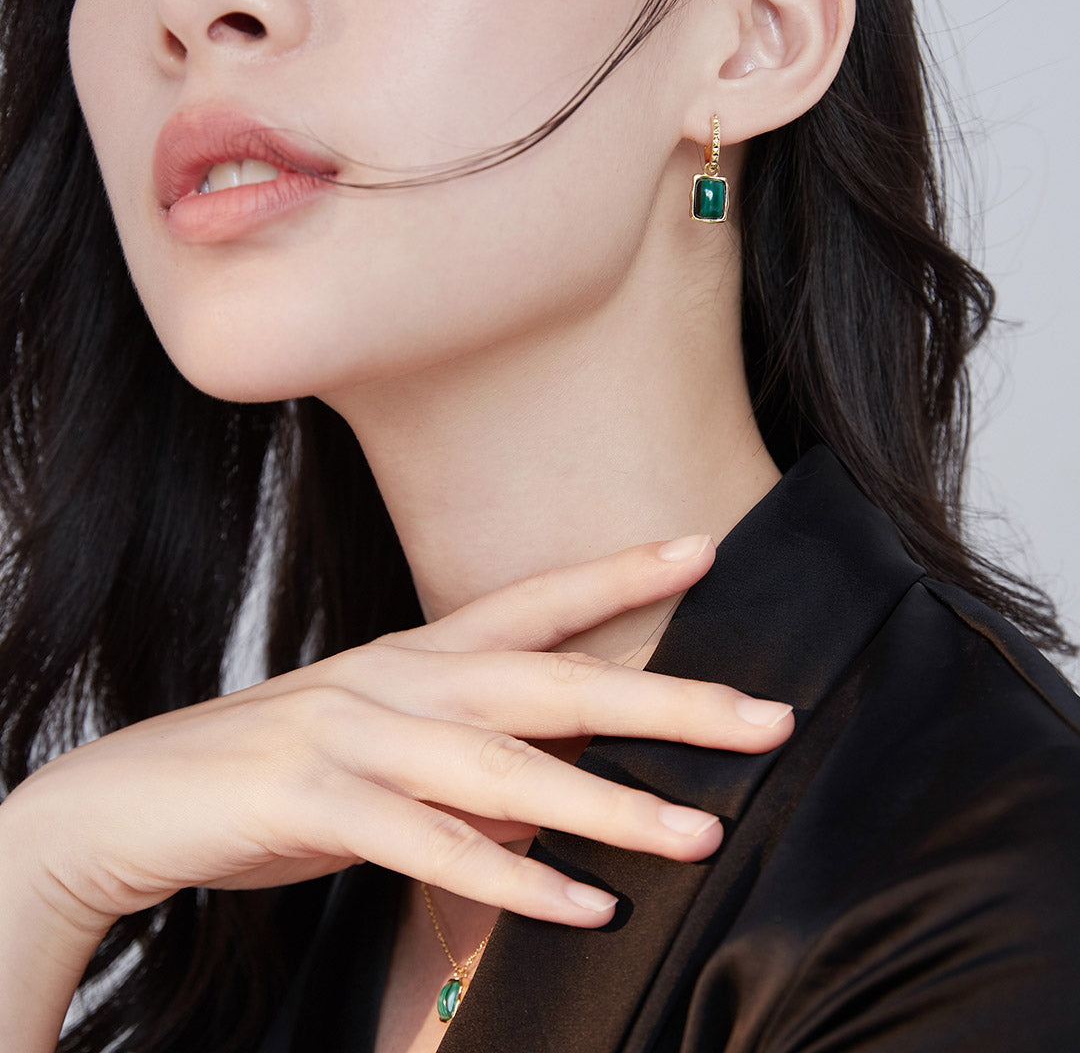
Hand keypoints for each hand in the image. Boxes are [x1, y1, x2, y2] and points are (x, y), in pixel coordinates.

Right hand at [0, 535, 792, 943]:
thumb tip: (563, 785)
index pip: (535, 600)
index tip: (704, 547)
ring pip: (503, 767)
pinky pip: (428, 846)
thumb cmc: (273, 770)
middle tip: (764, 718)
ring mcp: (353, 735)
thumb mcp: (379, 744)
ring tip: (699, 832)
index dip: (618, 572)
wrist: (131, 799)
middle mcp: (396, 678)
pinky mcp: (313, 800)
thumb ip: (469, 756)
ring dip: (608, 806)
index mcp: (414, 654)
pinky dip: (510, 880)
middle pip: (550, 680)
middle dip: (664, 699)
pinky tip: (582, 906)